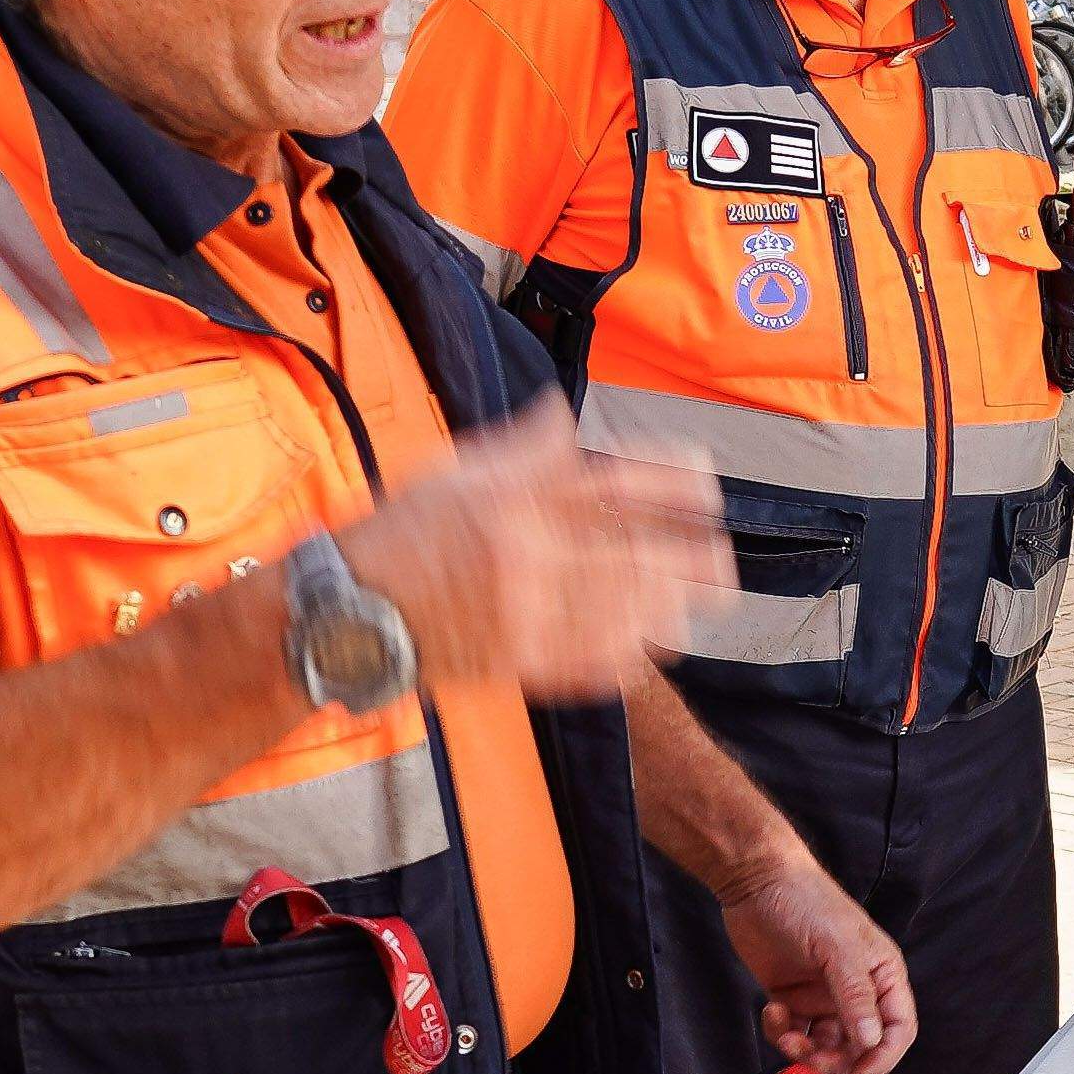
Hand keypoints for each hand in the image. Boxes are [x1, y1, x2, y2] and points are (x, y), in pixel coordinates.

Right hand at [329, 429, 728, 702]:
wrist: (348, 608)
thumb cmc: (400, 534)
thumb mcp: (455, 471)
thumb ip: (520, 447)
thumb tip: (563, 411)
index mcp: (513, 498)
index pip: (612, 486)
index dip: (670, 485)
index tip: (707, 487)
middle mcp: (525, 553)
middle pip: (631, 553)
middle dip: (688, 559)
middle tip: (725, 562)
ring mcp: (522, 613)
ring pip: (619, 611)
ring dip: (669, 608)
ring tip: (703, 606)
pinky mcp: (515, 662)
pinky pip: (585, 660)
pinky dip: (626, 655)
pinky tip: (654, 649)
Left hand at [720, 853, 914, 1073]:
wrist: (756, 881)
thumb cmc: (806, 899)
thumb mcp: (837, 946)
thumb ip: (855, 995)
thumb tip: (871, 1040)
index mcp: (882, 974)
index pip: (898, 1028)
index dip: (883, 1056)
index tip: (860, 1073)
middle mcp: (857, 990)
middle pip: (860, 1047)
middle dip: (836, 1060)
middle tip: (812, 1057)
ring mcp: (824, 996)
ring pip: (826, 1047)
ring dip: (805, 1052)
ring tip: (786, 1034)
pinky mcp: (794, 999)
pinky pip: (795, 1034)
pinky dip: (782, 1034)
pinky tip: (772, 1010)